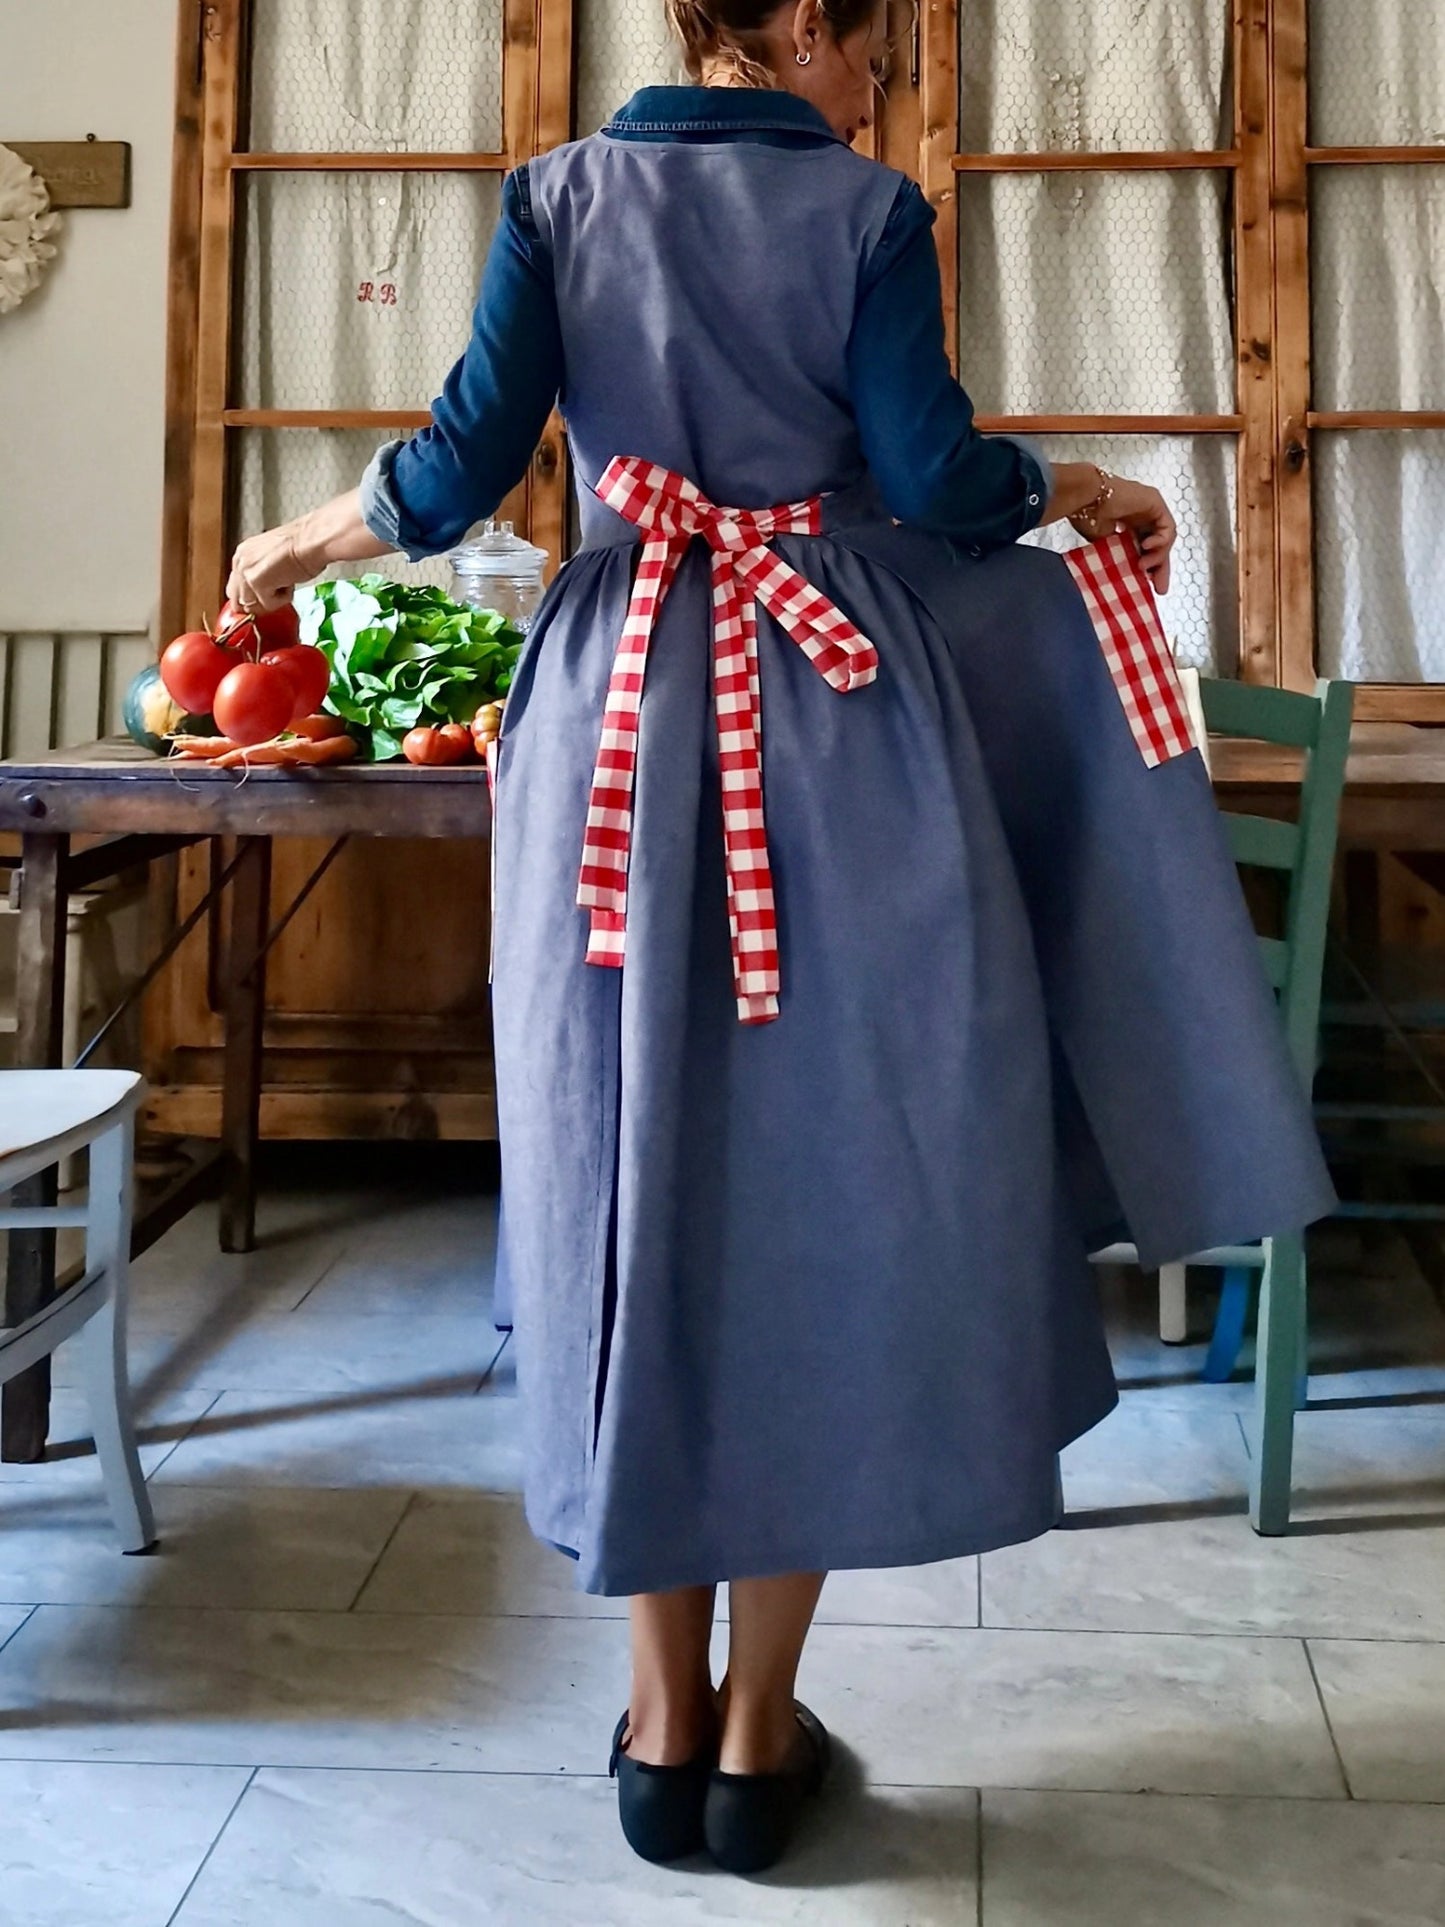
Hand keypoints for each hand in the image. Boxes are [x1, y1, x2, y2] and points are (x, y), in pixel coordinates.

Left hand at [226, 521, 316, 614]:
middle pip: (238, 599)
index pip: (235, 586)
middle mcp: (240, 561)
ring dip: (272, 599)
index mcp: (243, 553)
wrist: (312, 541)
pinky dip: (283, 599)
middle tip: (276, 595)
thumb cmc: (303, 547)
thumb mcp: (274, 560)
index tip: (264, 599)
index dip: (250, 597)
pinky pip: (268, 604)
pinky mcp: (256, 582)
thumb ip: (262, 575)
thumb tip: (263, 595)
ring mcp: (246, 572)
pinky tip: (290, 582)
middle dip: (257, 603)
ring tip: (287, 582)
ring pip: (253, 605)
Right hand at [1089, 477, 1176, 593]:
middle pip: (1159, 543)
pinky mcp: (1155, 501)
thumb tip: (1128, 574)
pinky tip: (1147, 547)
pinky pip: (1167, 526)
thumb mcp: (1104, 545)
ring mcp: (1150, 507)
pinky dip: (1160, 541)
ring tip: (1143, 567)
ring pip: (1165, 537)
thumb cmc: (1085, 516)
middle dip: (1159, 566)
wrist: (1083, 497)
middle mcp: (1141, 513)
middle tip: (1159, 587)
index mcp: (1128, 522)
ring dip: (1158, 556)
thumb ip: (1120, 556)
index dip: (1148, 566)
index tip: (1148, 585)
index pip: (1145, 546)